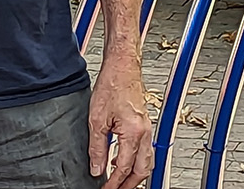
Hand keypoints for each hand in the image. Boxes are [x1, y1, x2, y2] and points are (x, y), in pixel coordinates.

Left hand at [89, 53, 153, 188]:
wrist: (123, 66)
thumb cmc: (112, 85)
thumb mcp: (97, 120)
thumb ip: (97, 147)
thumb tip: (97, 168)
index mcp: (134, 133)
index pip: (124, 168)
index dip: (113, 183)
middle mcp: (145, 133)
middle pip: (142, 170)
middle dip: (129, 185)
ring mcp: (147, 129)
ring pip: (147, 162)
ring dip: (135, 175)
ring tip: (119, 182)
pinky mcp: (144, 124)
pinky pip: (145, 150)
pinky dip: (136, 162)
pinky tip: (122, 162)